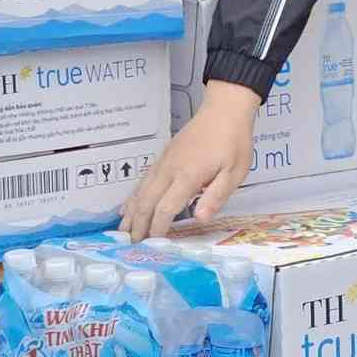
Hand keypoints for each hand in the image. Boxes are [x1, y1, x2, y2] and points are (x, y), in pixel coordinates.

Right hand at [120, 80, 259, 238]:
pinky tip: (127, 206)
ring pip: (140, 190)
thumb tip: (199, 219)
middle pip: (147, 201)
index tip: (153, 245)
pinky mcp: (163, 157)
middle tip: (130, 245)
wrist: (224, 110)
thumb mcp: (235, 171)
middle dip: (138, 224)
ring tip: (122, 232)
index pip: (165, 207)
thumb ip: (216, 195)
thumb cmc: (234, 142)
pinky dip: (133, 196)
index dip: (157, 227)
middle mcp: (169, 170)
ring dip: (130, 212)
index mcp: (188, 175)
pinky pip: (143, 180)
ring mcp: (164, 162)